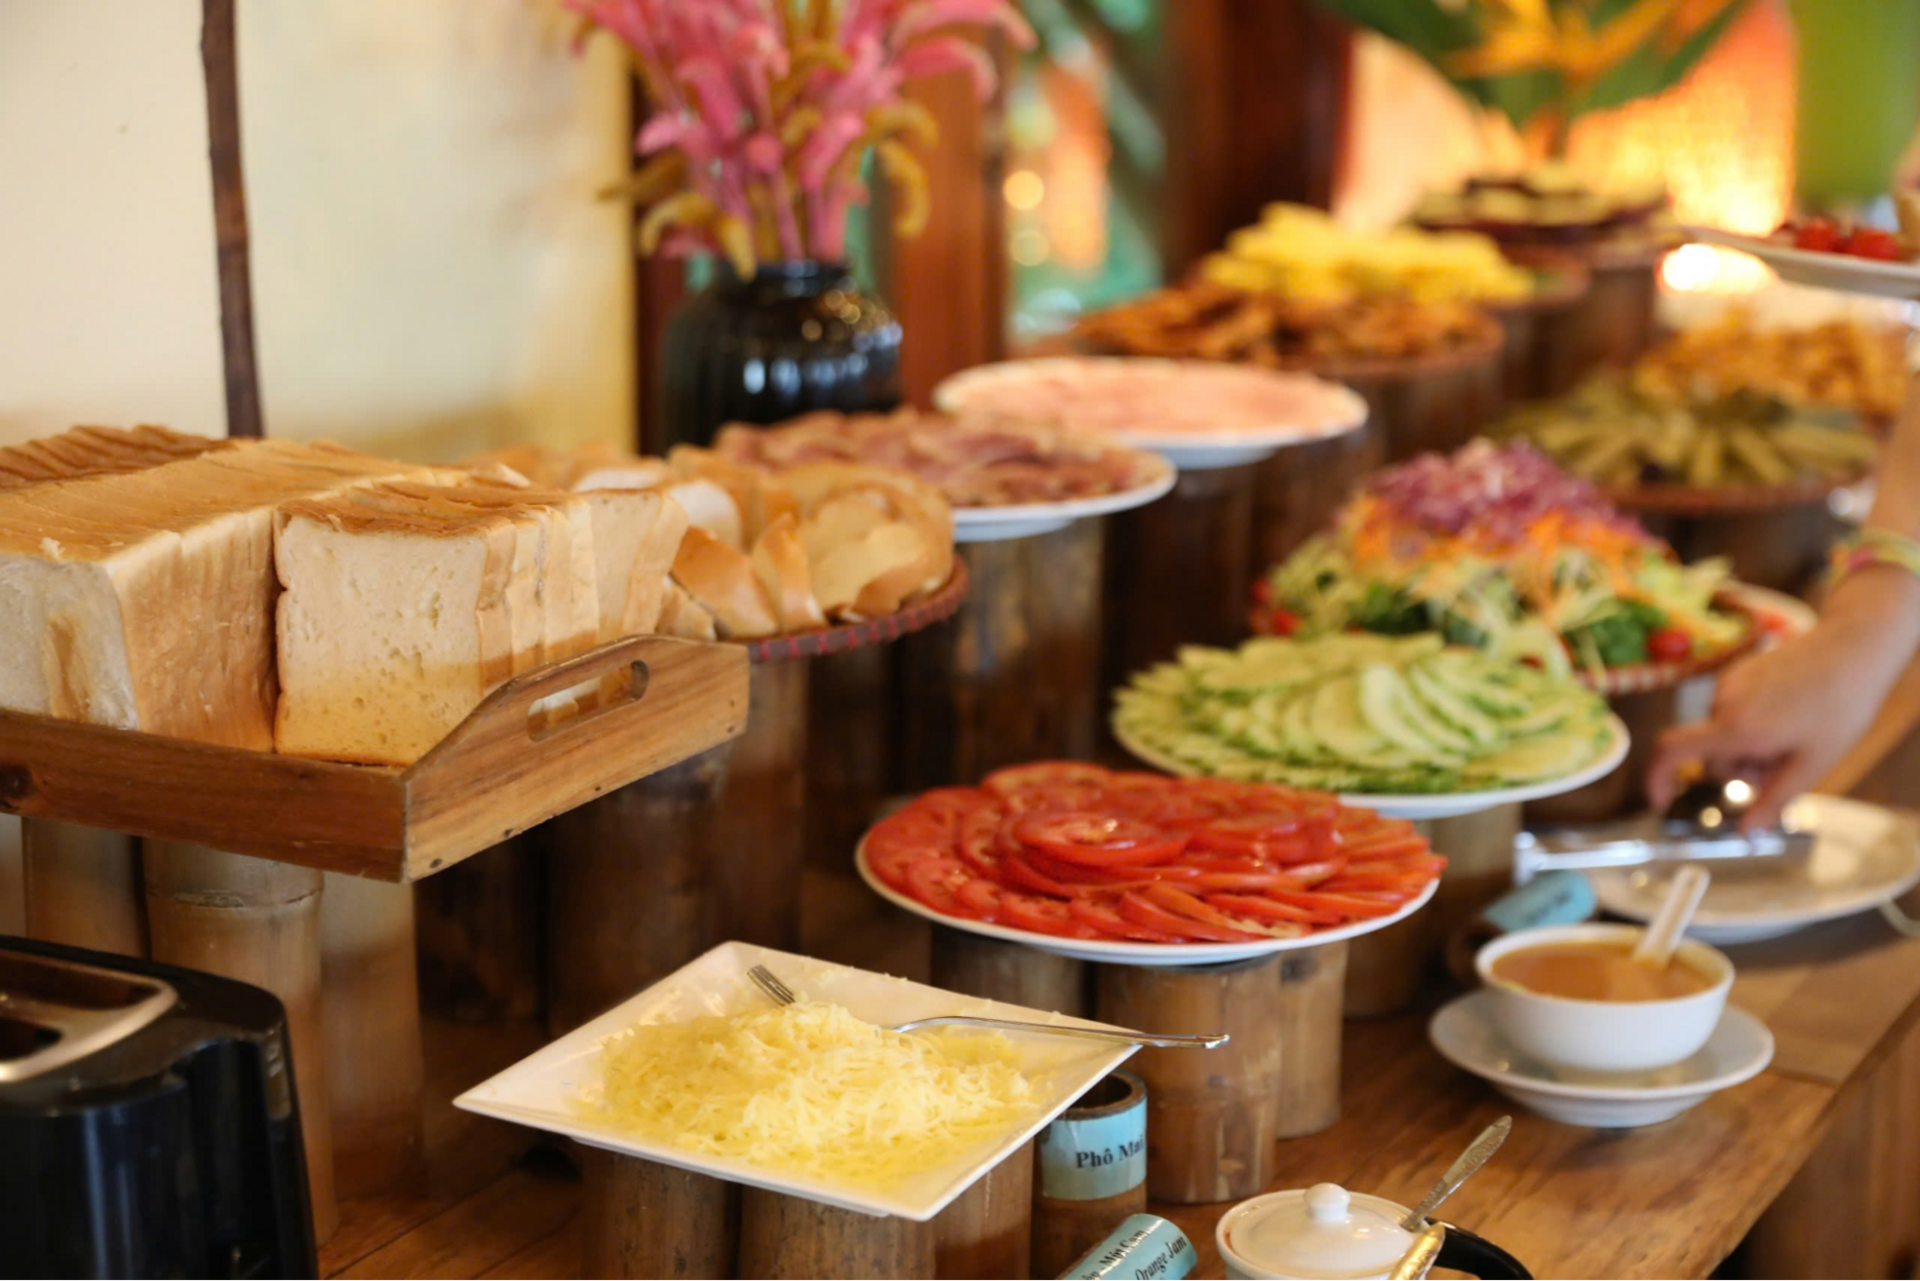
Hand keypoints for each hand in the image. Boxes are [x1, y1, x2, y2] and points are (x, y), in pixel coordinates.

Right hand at [1648, 621, 1907, 829]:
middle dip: (1741, 769)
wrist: (1855, 646)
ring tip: (1795, 736)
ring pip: (1724, 733)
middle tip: (1786, 765)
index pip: (1671, 751)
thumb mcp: (1814, 764)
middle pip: (1712, 754)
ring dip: (1750, 746)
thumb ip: (1774, 800)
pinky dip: (1753, 723)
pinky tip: (1791, 714)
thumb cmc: (1841, 706)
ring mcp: (1729, 683)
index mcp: (1735, 728)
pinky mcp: (1740, 670)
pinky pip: (1734, 710)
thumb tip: (1745, 832)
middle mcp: (1722, 703)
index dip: (1656, 779)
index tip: (1662, 801)